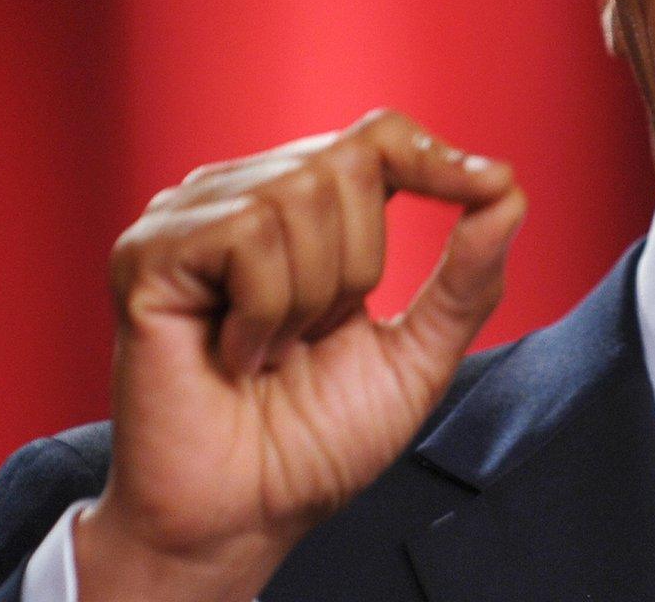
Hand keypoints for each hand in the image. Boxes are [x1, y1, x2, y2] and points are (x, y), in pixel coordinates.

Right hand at [72, 109, 524, 600]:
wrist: (243, 519)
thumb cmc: (315, 444)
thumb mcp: (416, 356)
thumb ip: (465, 277)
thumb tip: (507, 189)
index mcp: (306, 211)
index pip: (380, 136)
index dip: (436, 158)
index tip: (489, 186)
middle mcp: (244, 196)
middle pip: (352, 158)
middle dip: (362, 264)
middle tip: (316, 337)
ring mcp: (189, 218)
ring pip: (301, 193)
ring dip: (309, 298)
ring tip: (272, 352)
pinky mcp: (147, 253)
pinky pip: (246, 235)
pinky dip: (263, 311)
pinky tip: (236, 355)